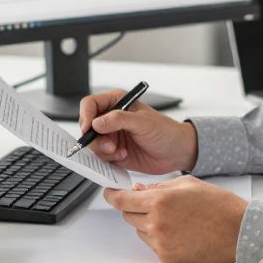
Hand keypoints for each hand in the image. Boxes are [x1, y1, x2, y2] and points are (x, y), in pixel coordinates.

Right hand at [78, 89, 197, 173]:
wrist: (176, 152)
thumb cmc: (165, 131)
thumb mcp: (143, 122)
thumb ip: (119, 120)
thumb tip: (97, 122)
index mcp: (117, 103)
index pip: (90, 104)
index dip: (85, 116)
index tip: (88, 129)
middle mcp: (111, 119)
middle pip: (87, 126)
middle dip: (95, 139)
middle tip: (110, 146)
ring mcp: (112, 136)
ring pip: (92, 144)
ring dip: (104, 150)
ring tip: (120, 152)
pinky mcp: (114, 152)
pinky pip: (100, 157)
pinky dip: (109, 159)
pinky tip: (123, 156)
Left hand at [103, 176, 247, 262]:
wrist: (239, 230)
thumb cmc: (218, 205)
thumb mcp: (186, 184)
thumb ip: (157, 187)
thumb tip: (138, 190)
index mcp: (159, 202)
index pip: (121, 200)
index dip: (112, 196)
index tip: (109, 193)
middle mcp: (156, 224)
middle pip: (129, 216)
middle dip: (137, 208)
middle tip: (158, 204)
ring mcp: (161, 243)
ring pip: (141, 231)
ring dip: (149, 223)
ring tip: (177, 218)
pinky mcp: (168, 258)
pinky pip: (154, 245)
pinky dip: (161, 238)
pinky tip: (181, 231)